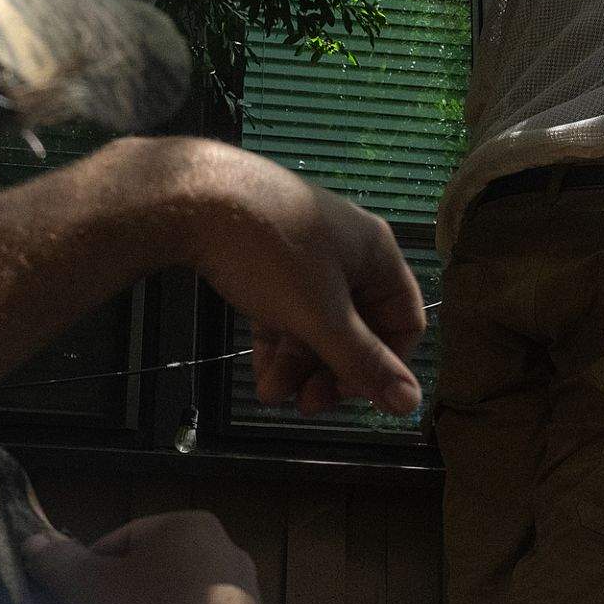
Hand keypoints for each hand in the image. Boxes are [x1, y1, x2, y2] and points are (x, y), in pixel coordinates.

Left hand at [173, 146, 425, 416]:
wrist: (192, 198)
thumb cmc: (270, 254)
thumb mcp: (320, 315)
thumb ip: (363, 362)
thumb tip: (412, 404)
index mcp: (376, 254)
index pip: (404, 321)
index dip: (385, 365)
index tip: (351, 394)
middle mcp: (348, 250)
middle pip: (357, 327)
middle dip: (330, 371)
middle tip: (307, 405)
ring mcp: (306, 252)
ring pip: (316, 322)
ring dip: (298, 365)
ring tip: (270, 395)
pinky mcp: (269, 257)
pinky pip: (287, 308)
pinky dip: (277, 341)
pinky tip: (261, 373)